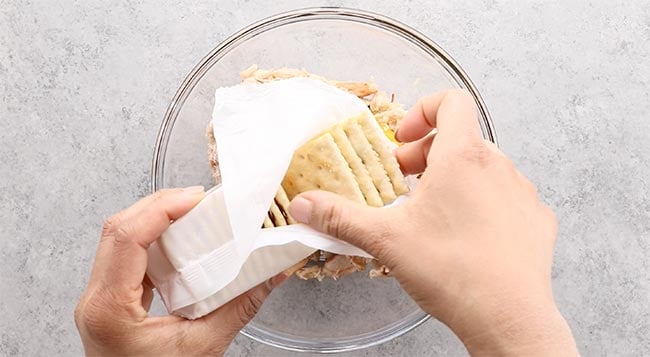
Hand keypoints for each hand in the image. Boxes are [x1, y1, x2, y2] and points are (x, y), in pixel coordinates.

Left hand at [75, 187, 284, 355]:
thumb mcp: (205, 347)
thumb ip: (241, 307)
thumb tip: (273, 273)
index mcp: (110, 309)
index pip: (125, 238)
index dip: (160, 209)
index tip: (195, 198)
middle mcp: (96, 299)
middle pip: (118, 230)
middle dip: (160, 205)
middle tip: (199, 199)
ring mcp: (99, 299)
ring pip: (118, 239)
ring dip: (154, 218)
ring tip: (190, 212)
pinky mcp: (110, 300)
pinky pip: (125, 256)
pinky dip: (151, 238)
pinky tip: (176, 239)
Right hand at [289, 90, 577, 355]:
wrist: (508, 318)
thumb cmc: (451, 272)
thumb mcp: (385, 240)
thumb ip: (340, 217)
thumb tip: (303, 206)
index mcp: (462, 157)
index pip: (452, 101)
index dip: (424, 110)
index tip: (404, 140)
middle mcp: (498, 166)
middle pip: (461, 138)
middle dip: (427, 154)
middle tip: (405, 183)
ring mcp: (522, 192)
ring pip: (484, 167)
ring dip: (456, 178)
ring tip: (434, 212)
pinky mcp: (536, 219)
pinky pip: (506, 196)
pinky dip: (483, 202)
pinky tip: (466, 233)